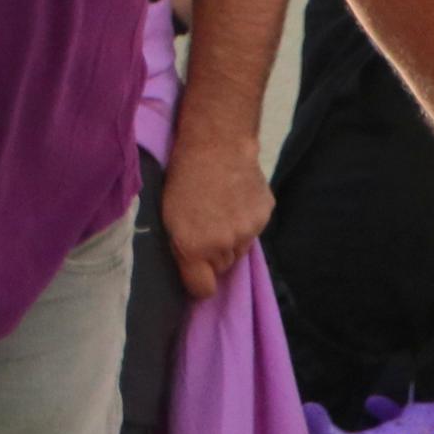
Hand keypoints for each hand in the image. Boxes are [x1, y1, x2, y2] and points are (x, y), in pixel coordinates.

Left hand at [161, 139, 273, 296]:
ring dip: (231, 238)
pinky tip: (235, 199)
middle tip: (205, 226)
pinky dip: (246, 221)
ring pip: (239, 250)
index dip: (198, 282)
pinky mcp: (265, 215)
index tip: (195, 271)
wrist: (216, 144)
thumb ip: (183, 250)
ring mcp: (248, 231)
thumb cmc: (183, 178)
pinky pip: (253, 231)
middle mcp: (224, 245)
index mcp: (195, 248)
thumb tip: (195, 274)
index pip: (203, 289)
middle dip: (214, 254)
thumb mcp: (168, 217)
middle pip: (222, 268)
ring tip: (220, 210)